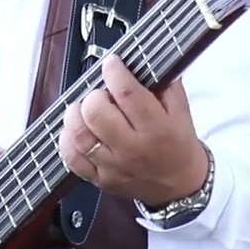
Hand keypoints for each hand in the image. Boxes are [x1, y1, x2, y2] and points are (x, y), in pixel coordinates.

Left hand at [58, 54, 209, 207]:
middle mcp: (132, 148)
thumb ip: (165, 85)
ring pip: (79, 136)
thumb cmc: (179, 146)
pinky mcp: (100, 179)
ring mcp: (113, 166)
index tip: (112, 64)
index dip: (114, 72)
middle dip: (94, 96)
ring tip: (84, 109)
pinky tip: (76, 130)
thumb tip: (143, 61)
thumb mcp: (182, 111)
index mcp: (156, 128)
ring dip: (76, 115)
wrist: (180, 186)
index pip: (127, 93)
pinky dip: (67, 141)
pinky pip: (73, 160)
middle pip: (96, 114)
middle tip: (101, 95)